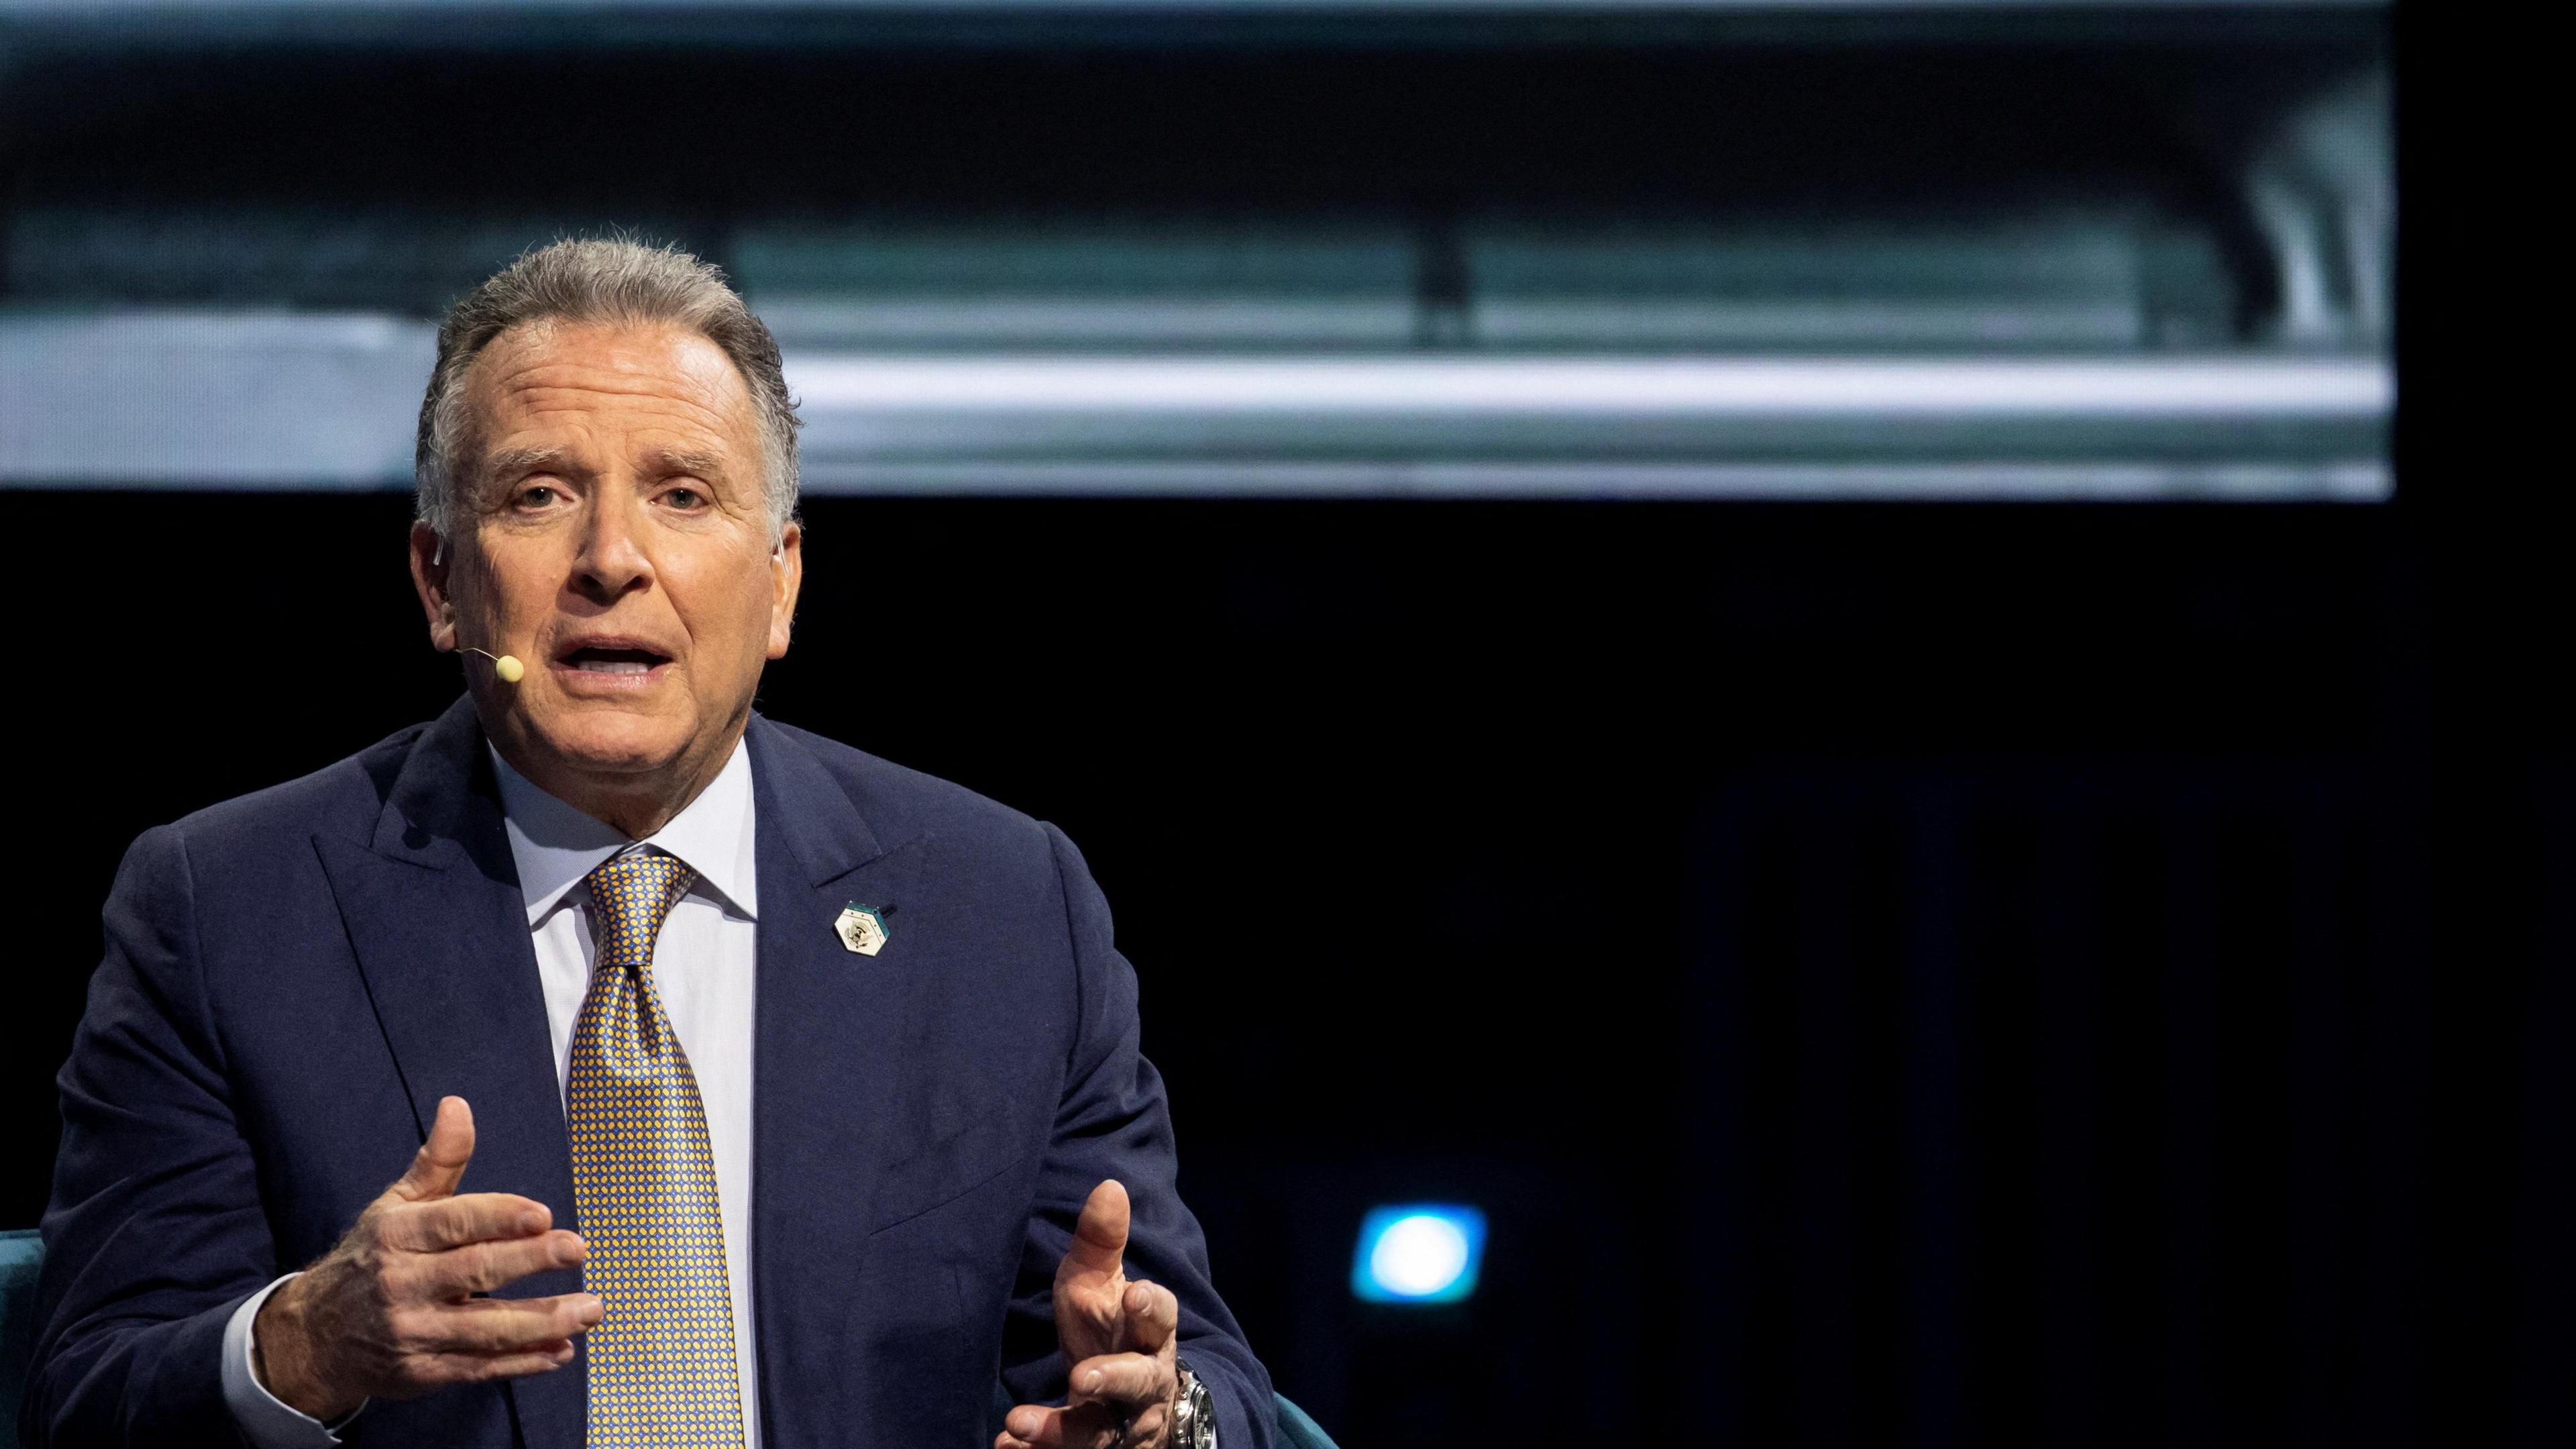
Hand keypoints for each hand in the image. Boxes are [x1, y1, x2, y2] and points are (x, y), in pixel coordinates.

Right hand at [253, 1097, 602, 1420]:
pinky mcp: (423, 1373)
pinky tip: (562, 1351)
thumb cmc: (371, 1259)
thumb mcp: (395, 1205)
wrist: (315, 1336)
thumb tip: (458, 1105)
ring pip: (485, 1328)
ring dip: (543, 1321)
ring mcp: (414, 1333)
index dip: (499, 1217)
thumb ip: (438, 1161)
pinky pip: (480, 1367)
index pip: (454, 1223)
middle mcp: (404, 1285)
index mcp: (399, 1236)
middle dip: (530, 1260)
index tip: (543, 1214)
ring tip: (591, 1308)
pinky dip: (524, 1362)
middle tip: (577, 1249)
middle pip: (474, 1272)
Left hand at [998, 1180, 1183, 1448]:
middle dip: (1113, 1379)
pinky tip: (1005, 1448)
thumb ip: (1102, 1243)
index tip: (1133, 1295)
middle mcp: (1145, 1383)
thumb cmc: (1110, 1331)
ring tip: (1016, 1423)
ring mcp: (1125, 1426)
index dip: (1151, 1308)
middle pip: (1138, 1382)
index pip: (1160, 1317)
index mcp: (1149, 1333)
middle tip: (1081, 1376)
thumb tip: (1109, 1185)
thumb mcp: (1100, 1286)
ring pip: (1101, 1433)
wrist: (1134, 1405)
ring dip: (1059, 1431)